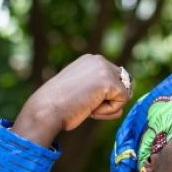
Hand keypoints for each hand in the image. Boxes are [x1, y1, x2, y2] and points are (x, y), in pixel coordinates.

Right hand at [13, 54, 130, 145]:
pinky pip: (123, 102)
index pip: (114, 79)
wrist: (46, 109)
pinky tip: (90, 108)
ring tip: (87, 105)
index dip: (103, 97)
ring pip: (124, 94)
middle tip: (85, 104)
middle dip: (109, 101)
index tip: (82, 100)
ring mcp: (105, 69)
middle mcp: (99, 59)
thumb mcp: (80, 90)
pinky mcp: (109, 81)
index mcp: (91, 60)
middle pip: (124, 85)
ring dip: (108, 107)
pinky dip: (108, 112)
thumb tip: (125, 99)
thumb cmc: (58, 106)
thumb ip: (99, 89)